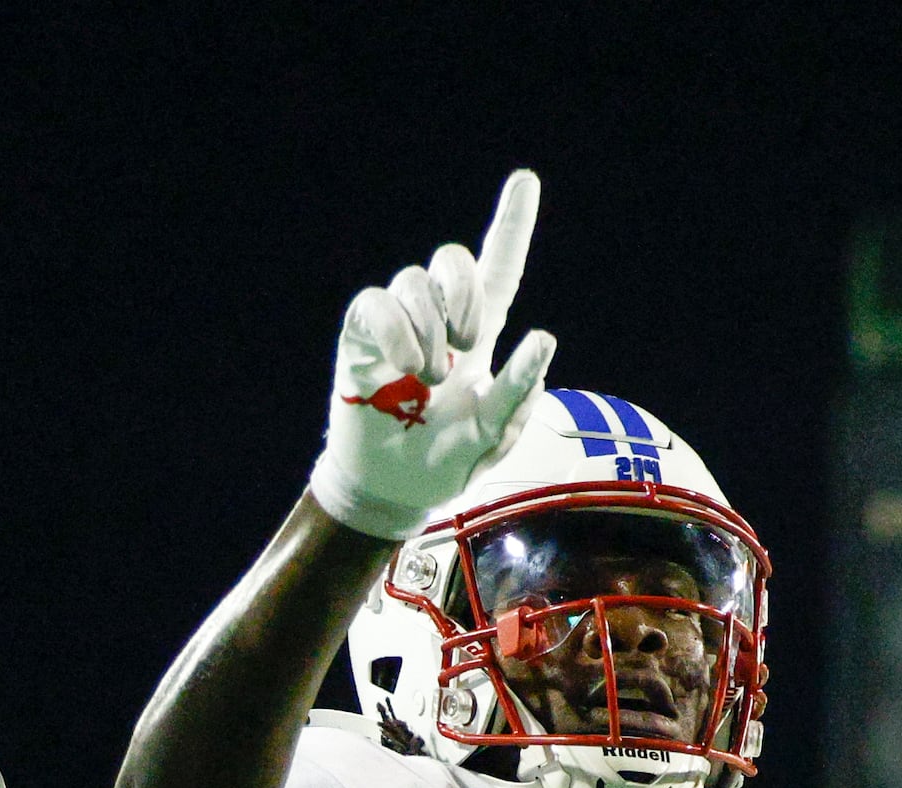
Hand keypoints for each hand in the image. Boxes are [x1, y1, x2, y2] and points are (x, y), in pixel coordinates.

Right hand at [306, 170, 557, 541]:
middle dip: (463, 291)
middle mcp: (437, 321)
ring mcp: (395, 326)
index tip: (524, 180)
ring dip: (429, 327)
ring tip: (428, 378)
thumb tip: (540, 338)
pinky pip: (375, 302)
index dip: (510, 226)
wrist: (388, 492)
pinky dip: (395, 330)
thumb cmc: (442, 465)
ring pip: (413, 278)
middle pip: (452, 259)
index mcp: (477, 337)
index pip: (498, 271)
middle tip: (466, 342)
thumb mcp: (493, 439)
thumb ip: (520, 395)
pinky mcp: (360, 338)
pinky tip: (404, 369)